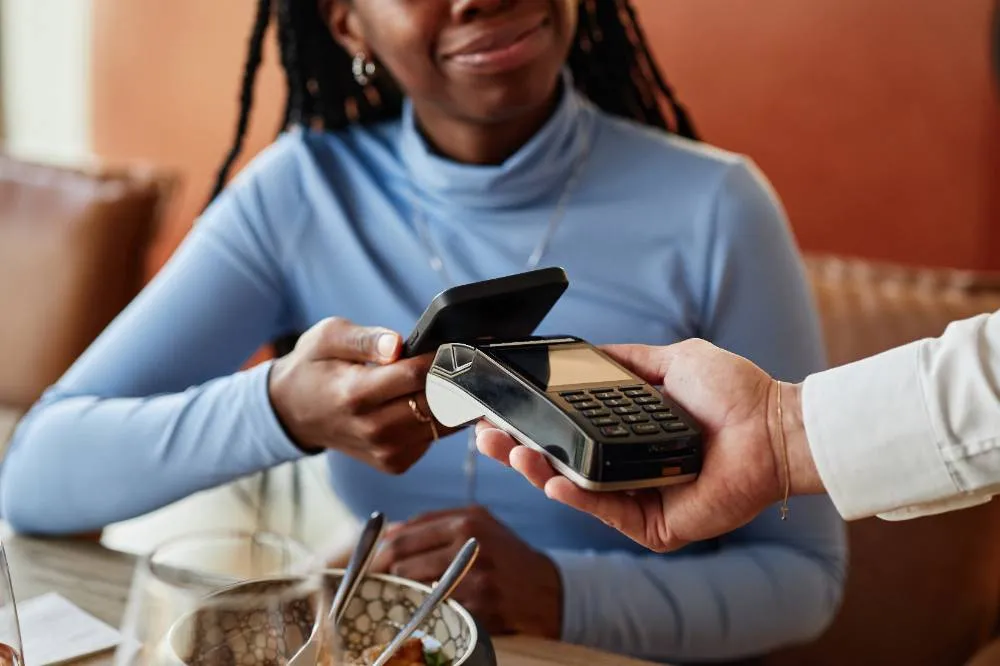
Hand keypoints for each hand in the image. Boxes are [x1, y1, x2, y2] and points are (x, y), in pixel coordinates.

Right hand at [267, 317, 448, 473]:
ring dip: (455, 401)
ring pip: (442, 425)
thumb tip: (397, 344)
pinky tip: (429, 401)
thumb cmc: (315, 367)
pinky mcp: (394, 462)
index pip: (415, 376)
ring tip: (451, 378)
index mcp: (355, 393)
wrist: (294, 411)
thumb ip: (366, 339)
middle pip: (436, 404)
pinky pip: (433, 437)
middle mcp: (372, 428)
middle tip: (463, 361)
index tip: (453, 344)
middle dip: (455, 380)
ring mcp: (384, 450)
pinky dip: (440, 419)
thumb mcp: (329, 337)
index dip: (440, 358)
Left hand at [370, 506, 562, 638]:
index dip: (380, 549)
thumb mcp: (477, 524)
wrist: (546, 590)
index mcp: (467, 520)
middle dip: (384, 571)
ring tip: (398, 593)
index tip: (369, 560)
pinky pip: (434, 607)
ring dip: (400, 591)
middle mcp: (470, 544)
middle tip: (374, 581)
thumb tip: (389, 531)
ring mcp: (474, 577)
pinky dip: (423, 608)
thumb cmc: (504, 554)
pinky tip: (423, 607)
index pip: (405, 534)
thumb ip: (434, 522)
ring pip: (413, 584)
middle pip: (403, 559)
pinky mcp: (478, 606)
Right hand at [477, 339, 818, 551]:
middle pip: (561, 466)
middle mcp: (627, 470)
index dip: (533, 426)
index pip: (569, 435)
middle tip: (487, 435)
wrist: (772, 425)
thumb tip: (586, 350)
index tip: (501, 412)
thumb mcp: (670, 362)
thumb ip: (626, 361)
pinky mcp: (655, 526)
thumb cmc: (733, 394)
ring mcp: (639, 499)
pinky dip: (577, 496)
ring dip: (537, 472)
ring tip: (511, 452)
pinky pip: (607, 512)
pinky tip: (553, 479)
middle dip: (519, 451)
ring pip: (576, 491)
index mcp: (628, 436)